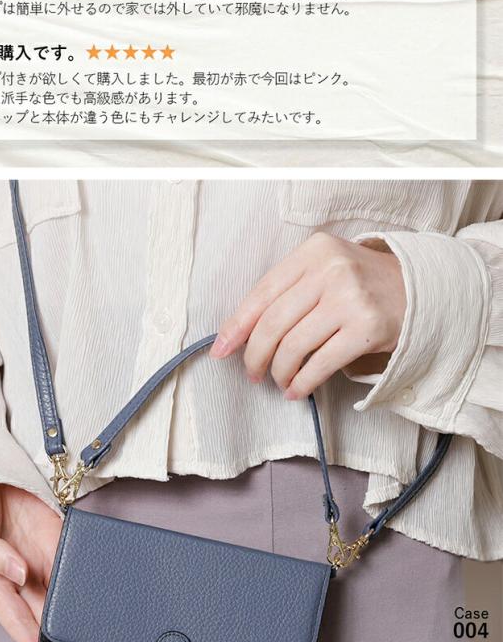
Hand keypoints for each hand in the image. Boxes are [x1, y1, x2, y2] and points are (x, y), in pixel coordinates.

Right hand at [0, 482, 97, 641]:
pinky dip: (94, 583)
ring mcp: (43, 563)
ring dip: (86, 625)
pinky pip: (78, 565)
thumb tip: (18, 573)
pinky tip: (110, 603)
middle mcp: (22, 580)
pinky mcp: (58, 542)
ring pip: (68, 602)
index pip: (19, 624)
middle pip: (49, 623)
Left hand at [211, 231, 405, 402]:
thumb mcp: (326, 269)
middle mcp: (331, 270)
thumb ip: (289, 291)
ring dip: (279, 372)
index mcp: (314, 251)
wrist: (420, 290)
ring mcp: (350, 299)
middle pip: (274, 323)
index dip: (237, 325)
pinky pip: (320, 364)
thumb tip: (242, 332)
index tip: (221, 349)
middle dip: (255, 355)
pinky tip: (297, 389)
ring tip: (279, 381)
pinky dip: (302, 383)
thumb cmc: (362, 284)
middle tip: (252, 373)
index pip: (263, 292)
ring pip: (294, 346)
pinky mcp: (366, 329)